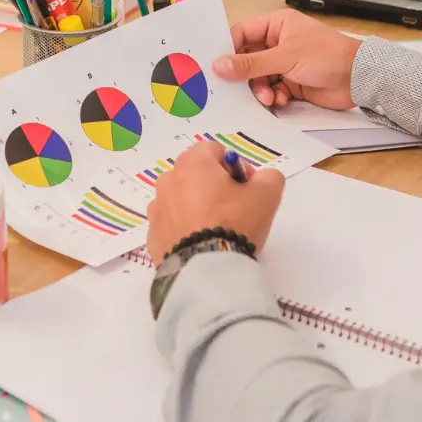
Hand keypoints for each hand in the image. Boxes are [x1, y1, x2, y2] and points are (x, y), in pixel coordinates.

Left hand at [146, 141, 286, 264]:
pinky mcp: (152, 235)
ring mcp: (157, 208)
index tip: (247, 189)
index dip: (235, 167)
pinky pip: (172, 224)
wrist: (206, 270)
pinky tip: (201, 244)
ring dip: (197, 207)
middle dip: (215, 187)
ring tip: (216, 230)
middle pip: (196, 175)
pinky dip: (185, 229)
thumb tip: (260, 179)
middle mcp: (168, 180)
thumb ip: (268, 177)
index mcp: (192, 163)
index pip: (215, 151)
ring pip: (182, 199)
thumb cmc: (235, 223)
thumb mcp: (267, 195)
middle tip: (234, 209)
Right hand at [212, 9, 361, 109]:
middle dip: (245, 76)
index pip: (241, 34)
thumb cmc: (327, 55)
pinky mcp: (292, 82)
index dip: (228, 50)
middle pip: (247, 59)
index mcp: (275, 25)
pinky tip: (281, 100)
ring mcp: (284, 63)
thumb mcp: (285, 57)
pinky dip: (273, 97)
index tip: (217, 67)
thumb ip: (250, 64)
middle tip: (238, 89)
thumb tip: (219, 65)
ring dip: (260, 90)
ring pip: (258, 78)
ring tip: (269, 97)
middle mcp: (278, 42)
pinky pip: (271, 90)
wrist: (358, 78)